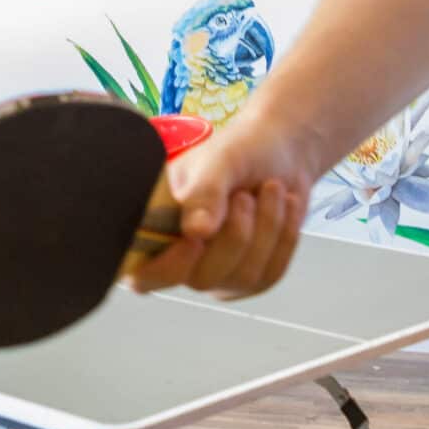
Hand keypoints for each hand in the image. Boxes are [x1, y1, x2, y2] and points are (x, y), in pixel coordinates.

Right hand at [125, 110, 319, 300]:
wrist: (281, 152)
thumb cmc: (241, 150)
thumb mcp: (220, 161)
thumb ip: (204, 192)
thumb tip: (195, 232)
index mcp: (157, 227)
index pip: (143, 275)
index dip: (167, 268)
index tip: (195, 239)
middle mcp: (182, 259)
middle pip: (202, 278)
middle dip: (234, 233)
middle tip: (244, 194)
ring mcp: (217, 273)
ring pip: (243, 276)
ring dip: (266, 227)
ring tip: (271, 188)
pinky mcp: (251, 278)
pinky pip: (271, 273)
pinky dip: (284, 235)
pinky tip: (285, 205)